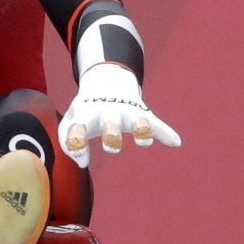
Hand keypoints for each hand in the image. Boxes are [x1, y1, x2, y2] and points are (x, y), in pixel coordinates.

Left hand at [57, 63, 179, 167]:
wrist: (106, 81)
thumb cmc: (85, 110)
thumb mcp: (70, 121)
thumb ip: (68, 143)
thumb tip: (82, 162)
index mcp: (86, 114)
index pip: (78, 129)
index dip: (79, 146)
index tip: (84, 159)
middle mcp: (107, 112)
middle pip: (111, 125)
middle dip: (113, 137)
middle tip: (113, 145)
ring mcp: (126, 112)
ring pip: (138, 122)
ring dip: (141, 130)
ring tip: (143, 138)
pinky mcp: (142, 113)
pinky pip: (157, 124)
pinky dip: (166, 132)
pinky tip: (175, 142)